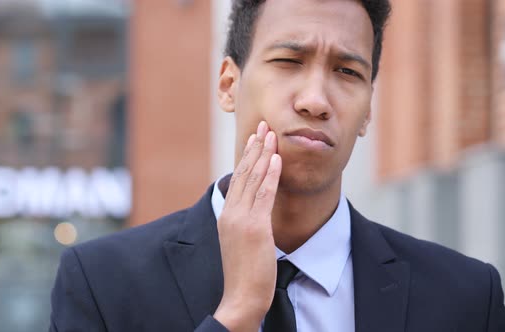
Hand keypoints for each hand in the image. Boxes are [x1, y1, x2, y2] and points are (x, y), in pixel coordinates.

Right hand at [214, 121, 281, 331]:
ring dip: (264, 153)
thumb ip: (246, 222)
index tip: (255, 138)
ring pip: (253, 178)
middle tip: (263, 125)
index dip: (248, 156)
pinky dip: (270, 174)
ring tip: (271, 133)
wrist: (241, 296)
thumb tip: (257, 209)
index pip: (238, 178)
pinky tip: (276, 158)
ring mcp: (242, 219)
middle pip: (244, 172)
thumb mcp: (241, 242)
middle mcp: (232, 212)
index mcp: (227, 215)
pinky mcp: (255, 227)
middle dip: (255, 146)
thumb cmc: (245, 273)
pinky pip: (264, 194)